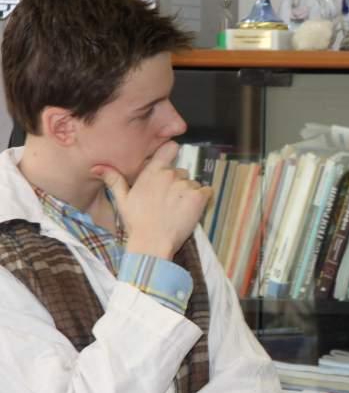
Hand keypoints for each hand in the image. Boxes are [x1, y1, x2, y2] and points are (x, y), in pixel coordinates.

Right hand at [93, 141, 211, 259]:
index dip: (172, 153)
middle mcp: (170, 175)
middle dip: (178, 184)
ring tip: (177, 209)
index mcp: (152, 172)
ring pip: (193, 183)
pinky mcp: (198, 197)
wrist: (152, 243)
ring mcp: (185, 185)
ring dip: (189, 194)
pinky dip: (203, 199)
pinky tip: (191, 210)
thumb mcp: (122, 200)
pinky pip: (207, 191)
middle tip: (169, 201)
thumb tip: (97, 167)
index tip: (171, 161)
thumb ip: (114, 180)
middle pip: (182, 172)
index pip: (169, 149)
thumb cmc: (137, 223)